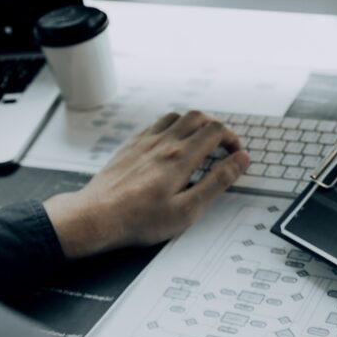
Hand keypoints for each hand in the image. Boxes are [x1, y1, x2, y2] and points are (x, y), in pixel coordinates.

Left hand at [43, 111, 249, 258]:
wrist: (96, 217)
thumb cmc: (140, 220)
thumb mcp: (189, 209)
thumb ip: (218, 182)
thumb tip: (240, 160)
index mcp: (181, 157)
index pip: (215, 130)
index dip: (232, 139)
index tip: (235, 154)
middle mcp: (163, 143)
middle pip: (198, 117)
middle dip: (216, 127)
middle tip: (221, 146)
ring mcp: (144, 142)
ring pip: (176, 117)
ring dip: (193, 124)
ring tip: (199, 143)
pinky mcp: (130, 147)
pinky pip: (155, 125)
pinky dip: (171, 127)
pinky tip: (170, 144)